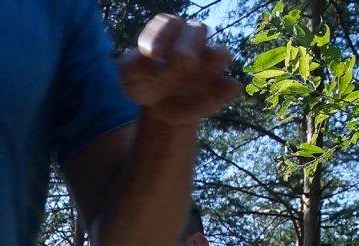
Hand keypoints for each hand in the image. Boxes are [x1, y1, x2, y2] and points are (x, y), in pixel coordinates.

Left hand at [118, 15, 241, 127]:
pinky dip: (224, 91)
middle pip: (198, 30)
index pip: (168, 24)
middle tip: (181, 59)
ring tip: (197, 79)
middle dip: (189, 43)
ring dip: (213, 62)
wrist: (159, 109)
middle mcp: (192, 44)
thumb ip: (132, 64)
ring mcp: (208, 65)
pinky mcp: (219, 87)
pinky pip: (230, 86)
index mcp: (169, 35)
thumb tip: (151, 59)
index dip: (162, 34)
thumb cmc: (143, 83)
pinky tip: (208, 101)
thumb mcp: (128, 75)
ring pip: (221, 54)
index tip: (153, 53)